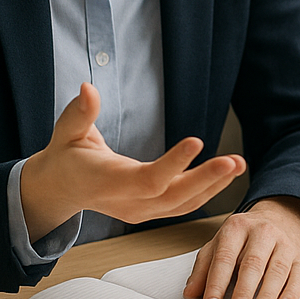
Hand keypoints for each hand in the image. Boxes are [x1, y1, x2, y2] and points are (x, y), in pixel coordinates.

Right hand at [20, 83, 245, 239]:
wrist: (60, 190)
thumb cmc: (65, 157)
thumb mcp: (66, 132)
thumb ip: (80, 113)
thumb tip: (88, 88)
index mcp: (106, 182)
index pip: (146, 179)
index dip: (173, 164)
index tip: (197, 141)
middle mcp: (126, 202)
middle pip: (172, 198)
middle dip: (205, 180)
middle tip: (234, 161)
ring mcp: (139, 211)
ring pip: (183, 205)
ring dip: (214, 185)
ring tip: (239, 163)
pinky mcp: (149, 210)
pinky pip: (183, 205)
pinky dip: (207, 191)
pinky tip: (227, 173)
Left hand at [183, 196, 299, 298]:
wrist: (278, 219)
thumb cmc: (244, 239)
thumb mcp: (218, 246)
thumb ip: (203, 269)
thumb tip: (191, 293)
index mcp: (237, 228)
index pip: (225, 258)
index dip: (217, 284)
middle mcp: (263, 232)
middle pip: (253, 264)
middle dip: (243, 293)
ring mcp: (284, 244)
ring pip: (277, 271)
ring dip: (266, 297)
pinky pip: (299, 276)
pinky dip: (291, 294)